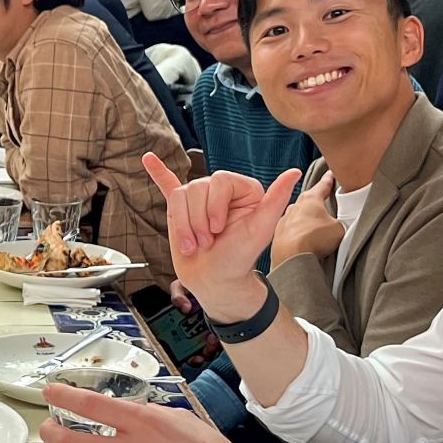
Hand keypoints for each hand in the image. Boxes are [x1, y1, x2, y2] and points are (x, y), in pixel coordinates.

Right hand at [141, 153, 301, 320]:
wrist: (215, 282)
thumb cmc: (239, 260)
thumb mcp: (259, 230)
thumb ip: (276, 200)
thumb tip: (294, 172)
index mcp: (243, 191)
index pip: (219, 181)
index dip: (214, 206)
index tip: (219, 229)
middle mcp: (220, 192)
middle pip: (196, 188)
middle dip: (198, 220)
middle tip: (206, 241)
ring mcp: (199, 201)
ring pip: (180, 196)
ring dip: (183, 225)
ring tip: (193, 244)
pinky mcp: (181, 211)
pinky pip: (168, 186)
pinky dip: (158, 172)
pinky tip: (148, 159)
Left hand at [271, 174, 342, 265]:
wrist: (291, 258)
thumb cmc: (314, 239)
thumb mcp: (338, 228)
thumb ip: (339, 223)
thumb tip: (336, 226)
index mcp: (310, 200)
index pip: (322, 185)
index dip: (328, 180)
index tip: (330, 175)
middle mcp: (294, 207)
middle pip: (308, 200)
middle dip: (316, 202)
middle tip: (324, 203)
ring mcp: (284, 222)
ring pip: (297, 216)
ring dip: (306, 220)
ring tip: (315, 227)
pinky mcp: (278, 237)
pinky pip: (291, 232)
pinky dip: (298, 234)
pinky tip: (304, 242)